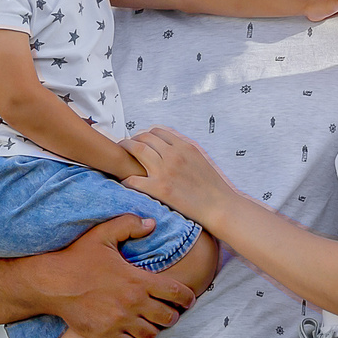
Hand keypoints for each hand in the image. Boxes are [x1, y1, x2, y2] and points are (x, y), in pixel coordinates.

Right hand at [37, 213, 201, 337]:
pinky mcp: (106, 335)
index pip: (176, 292)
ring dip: (155, 329)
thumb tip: (152, 223)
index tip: (188, 299)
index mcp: (138, 280)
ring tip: (152, 323)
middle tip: (169, 312)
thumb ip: (129, 225)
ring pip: (151, 334)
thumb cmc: (77, 258)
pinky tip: (135, 335)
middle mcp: (132, 303)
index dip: (187, 297)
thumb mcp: (103, 234)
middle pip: (168, 317)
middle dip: (172, 315)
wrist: (52, 283)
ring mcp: (119, 321)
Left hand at [122, 125, 236, 222]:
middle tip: (125, 147)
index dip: (145, 134)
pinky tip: (123, 182)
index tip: (140, 140)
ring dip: (124, 151)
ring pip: (135, 150)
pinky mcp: (159, 189)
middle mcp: (173, 155)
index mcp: (184, 146)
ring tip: (118, 158)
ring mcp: (164, 171)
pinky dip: (125, 179)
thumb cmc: (212, 187)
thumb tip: (169, 147)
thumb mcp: (200, 160)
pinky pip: (133, 179)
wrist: (219, 206)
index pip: (157, 131)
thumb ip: (183, 151)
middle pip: (144, 137)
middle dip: (132, 140)